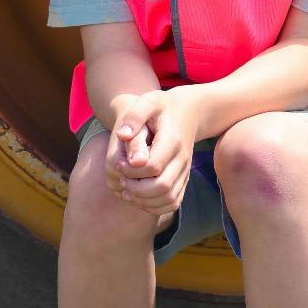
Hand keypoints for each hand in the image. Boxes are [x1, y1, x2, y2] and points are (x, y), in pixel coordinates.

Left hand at [103, 88, 198, 214]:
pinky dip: (154, 206)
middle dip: (137, 189)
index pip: (153, 166)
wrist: (188, 113)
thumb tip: (123, 136)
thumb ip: (135, 116)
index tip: (119, 163)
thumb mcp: (148, 102)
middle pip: (162, 186)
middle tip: (122, 180)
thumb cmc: (162, 107)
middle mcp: (182, 159)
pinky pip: (173, 202)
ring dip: (144, 200)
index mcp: (172, 141)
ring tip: (127, 190)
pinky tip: (138, 197)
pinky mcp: (184, 180)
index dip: (131, 170)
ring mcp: (185, 171)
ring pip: (168, 199)